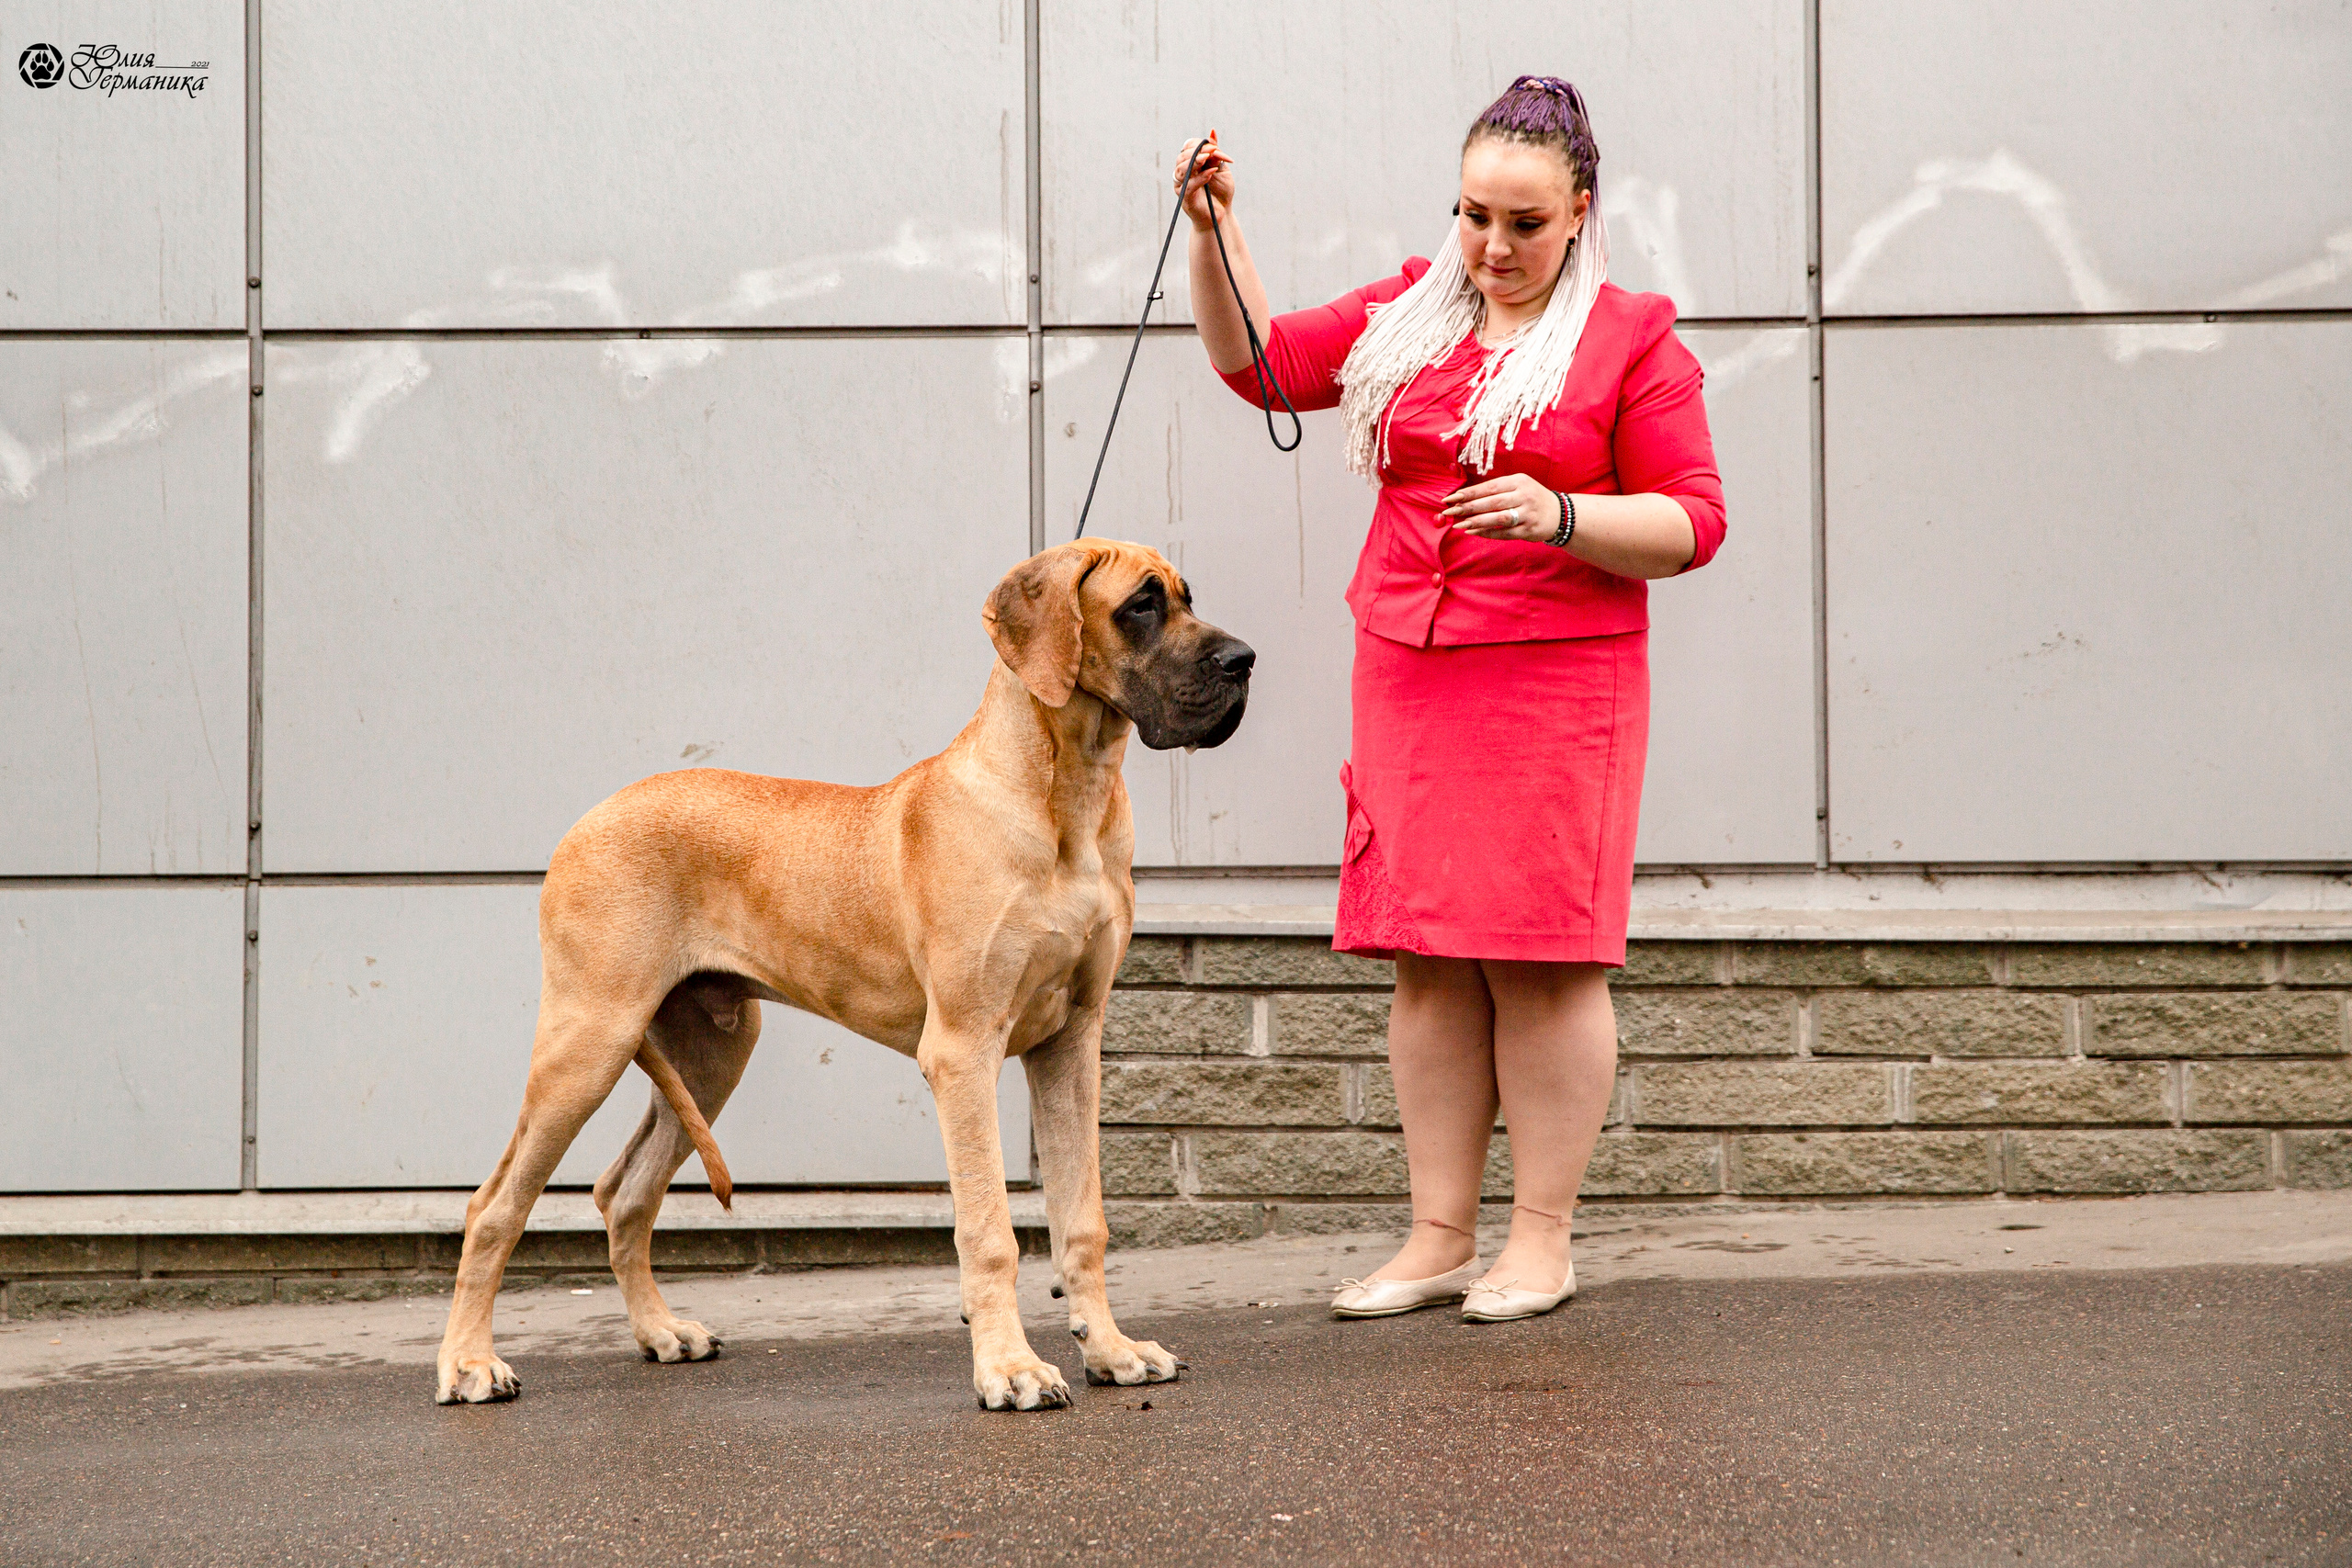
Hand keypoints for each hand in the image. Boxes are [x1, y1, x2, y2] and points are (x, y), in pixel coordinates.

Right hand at [1175, 132, 1234, 230]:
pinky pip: (1188, 185)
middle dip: (1198, 151)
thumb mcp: (1220, 168)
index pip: (1189, 146)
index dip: (1201, 144)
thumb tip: (1212, 131)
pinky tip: (1211, 174)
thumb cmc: (1220, 191)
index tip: (1216, 147)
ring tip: (1209, 159)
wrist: (1222, 214)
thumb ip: (1215, 152)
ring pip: (1181, 168)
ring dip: (1195, 161)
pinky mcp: (1185, 198)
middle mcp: (1183, 173)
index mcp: (1190, 163)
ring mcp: (1182, 185)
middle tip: (1214, 152)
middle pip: (1183, 156)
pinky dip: (1200, 178)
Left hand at [1441, 472, 1563, 542]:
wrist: (1560, 514)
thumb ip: (1496, 490)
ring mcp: (1527, 514)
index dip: (1468, 493)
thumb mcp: (1518, 486)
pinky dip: (1488, 533)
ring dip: (1476, 522)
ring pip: (1498, 518)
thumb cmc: (1531, 498)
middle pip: (1491, 502)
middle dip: (1467, 508)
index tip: (1450, 498)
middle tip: (1449, 512)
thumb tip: (1464, 497)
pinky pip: (1505, 533)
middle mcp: (1524, 496)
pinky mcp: (1529, 530)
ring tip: (1459, 525)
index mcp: (1518, 481)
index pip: (1489, 487)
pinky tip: (1474, 533)